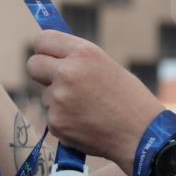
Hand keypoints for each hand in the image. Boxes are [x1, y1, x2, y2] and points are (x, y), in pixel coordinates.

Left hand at [26, 30, 164, 174]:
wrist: (143, 135)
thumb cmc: (129, 99)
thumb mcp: (105, 66)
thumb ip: (76, 60)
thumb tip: (48, 55)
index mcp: (83, 53)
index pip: (42, 40)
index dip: (44, 49)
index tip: (47, 55)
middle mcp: (67, 72)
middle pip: (32, 65)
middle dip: (41, 72)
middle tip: (57, 81)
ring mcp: (58, 98)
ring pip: (45, 95)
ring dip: (58, 100)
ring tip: (88, 109)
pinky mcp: (55, 122)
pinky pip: (51, 116)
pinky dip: (64, 120)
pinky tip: (86, 123)